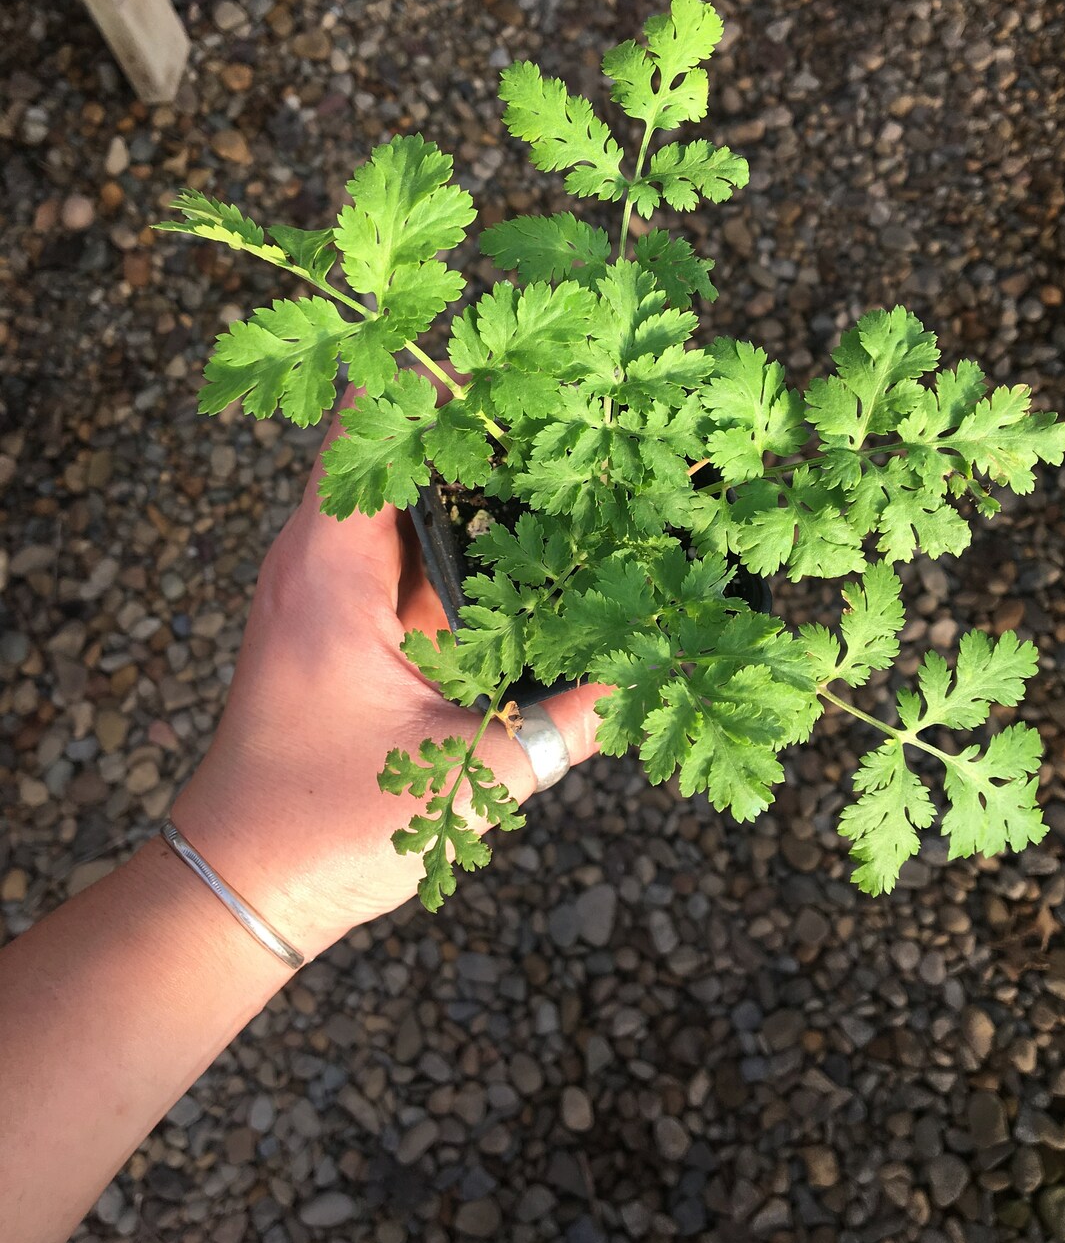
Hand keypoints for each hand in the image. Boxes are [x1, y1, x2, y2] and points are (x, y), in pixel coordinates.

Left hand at [170, 393, 602, 960]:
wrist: (240, 882)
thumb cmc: (321, 828)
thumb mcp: (462, 777)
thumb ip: (565, 724)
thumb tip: (646, 672)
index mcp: (330, 568)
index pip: (367, 418)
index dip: (439, 379)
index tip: (518, 360)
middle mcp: (320, 559)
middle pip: (398, 449)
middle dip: (481, 427)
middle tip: (571, 411)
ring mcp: (328, 587)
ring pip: (405, 500)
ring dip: (474, 486)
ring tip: (566, 467)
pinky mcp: (342, 621)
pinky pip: (404, 553)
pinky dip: (460, 543)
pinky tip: (529, 552)